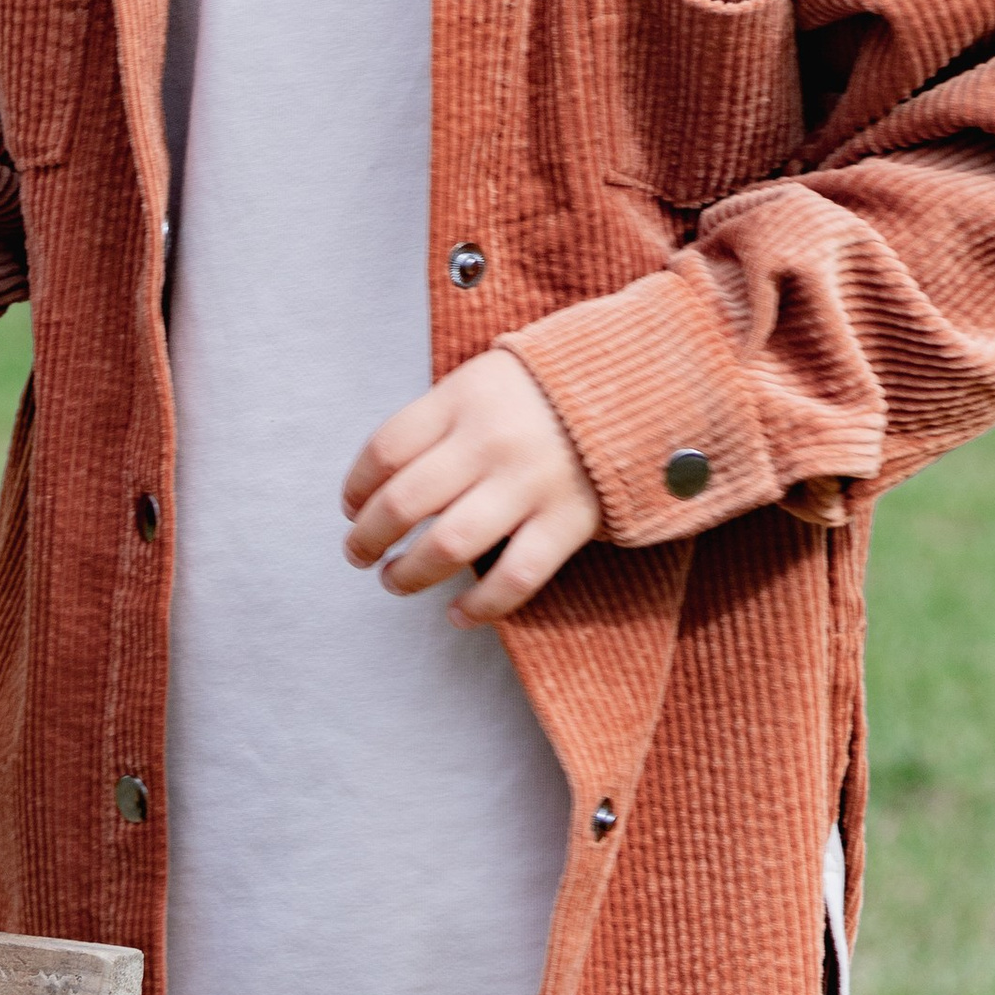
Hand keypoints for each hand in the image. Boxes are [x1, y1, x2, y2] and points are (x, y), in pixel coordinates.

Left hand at [341, 349, 600, 622]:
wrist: (642, 383)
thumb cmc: (548, 389)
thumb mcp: (487, 378)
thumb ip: (440, 421)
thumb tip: (380, 484)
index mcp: (464, 397)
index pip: (385, 449)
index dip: (356, 487)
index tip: (351, 508)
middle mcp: (491, 441)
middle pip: (404, 502)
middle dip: (368, 538)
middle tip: (359, 554)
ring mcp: (530, 483)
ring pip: (448, 546)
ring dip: (409, 573)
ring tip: (394, 581)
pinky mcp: (567, 521)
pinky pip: (513, 578)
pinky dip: (479, 607)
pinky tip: (456, 615)